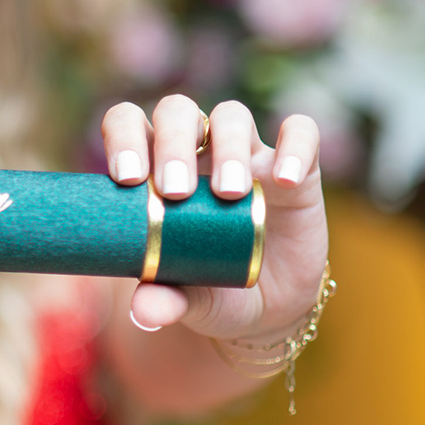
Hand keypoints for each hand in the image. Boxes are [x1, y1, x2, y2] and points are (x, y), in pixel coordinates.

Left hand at [101, 94, 328, 342]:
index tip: (127, 179)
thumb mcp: (185, 301)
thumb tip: (144, 312)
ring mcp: (245, 155)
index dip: (123, 138)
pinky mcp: (296, 168)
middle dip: (172, 143)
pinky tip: (285, 181)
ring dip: (226, 147)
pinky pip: (301, 133)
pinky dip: (295, 147)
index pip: (129, 124)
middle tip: (175, 192)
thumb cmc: (206, 290)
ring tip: (229, 193)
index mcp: (152, 169)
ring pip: (231, 116)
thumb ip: (162, 302)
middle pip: (177, 112)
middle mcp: (196, 151)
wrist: (263, 309)